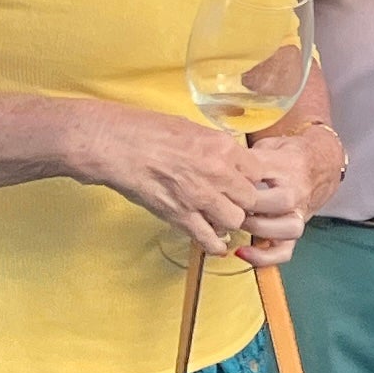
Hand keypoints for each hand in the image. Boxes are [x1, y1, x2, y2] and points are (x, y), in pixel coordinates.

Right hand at [67, 105, 286, 251]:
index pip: (258, 172)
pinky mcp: (180, 216)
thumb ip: (214, 146)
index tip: (245, 184)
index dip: (252, 181)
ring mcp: (199, 196)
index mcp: (222, 146)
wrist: (116, 145)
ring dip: (229, 222)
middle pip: (251, 199)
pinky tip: (213, 242)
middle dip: (244, 203)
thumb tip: (227, 157)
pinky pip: (209, 239)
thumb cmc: (147, 130)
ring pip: (235, 221)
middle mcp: (217, 172)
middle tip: (234, 203)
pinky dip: (214, 244)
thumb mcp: (191, 128)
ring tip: (220, 219)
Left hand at [232, 123, 346, 261]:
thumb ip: (247, 157)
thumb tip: (219, 164)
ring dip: (259, 229)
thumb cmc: (288, 157)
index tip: (218, 181)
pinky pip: (284, 251)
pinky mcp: (294, 231)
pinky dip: (263, 257)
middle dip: (251, 206)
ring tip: (238, 224)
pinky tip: (242, 253)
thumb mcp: (268, 147)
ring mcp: (298, 214)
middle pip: (280, 202)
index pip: (261, 173)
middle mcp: (297, 192)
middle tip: (228, 204)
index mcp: (289, 167)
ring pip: (287, 229)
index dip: (237, 179)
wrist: (321, 166)